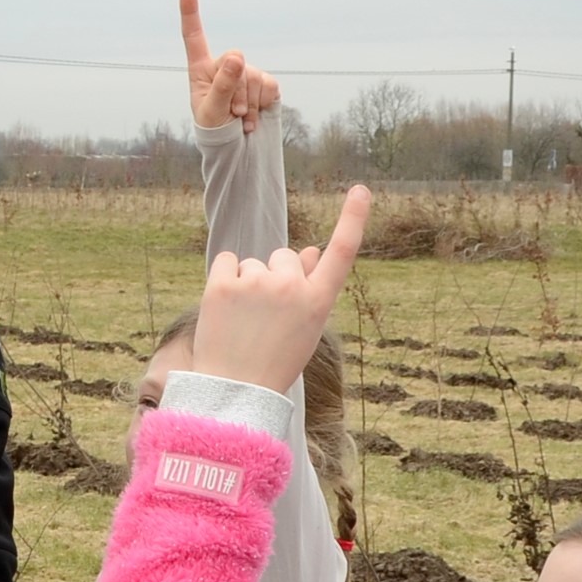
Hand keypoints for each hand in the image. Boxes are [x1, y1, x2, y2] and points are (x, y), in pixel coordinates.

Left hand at [179, 0, 280, 134]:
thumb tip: (237, 57)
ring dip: (248, 104)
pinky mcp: (266, 82)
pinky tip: (254, 118)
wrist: (238, 149)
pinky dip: (262, 105)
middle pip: (235, 60)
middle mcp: (223, 66)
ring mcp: (246, 72)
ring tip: (240, 119)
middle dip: (235, 90)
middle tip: (231, 113)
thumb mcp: (213, 111)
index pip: (194, 37)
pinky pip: (269, 85)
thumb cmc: (216, 129)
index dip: (190, 13)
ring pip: (253, 76)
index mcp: (201, 70)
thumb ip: (223, 85)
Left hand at [191, 190, 371, 392]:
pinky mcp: (221, 284)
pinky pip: (227, 261)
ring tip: (244, 321)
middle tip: (266, 316)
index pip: (342, 253)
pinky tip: (226, 306)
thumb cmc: (274, 360)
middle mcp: (291, 287)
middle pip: (284, 256)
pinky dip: (225, 276)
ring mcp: (256, 283)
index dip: (353, 219)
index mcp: (318, 301)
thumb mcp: (303, 327)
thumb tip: (307, 250)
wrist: (236, 390)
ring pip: (253, 263)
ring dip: (248, 282)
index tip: (361, 190)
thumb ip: (307, 288)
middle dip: (276, 275)